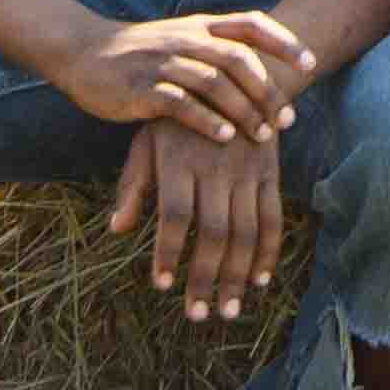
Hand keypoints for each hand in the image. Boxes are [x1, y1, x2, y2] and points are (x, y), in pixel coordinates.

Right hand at [59, 4, 314, 145]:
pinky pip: (180, 104)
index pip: (251, 24)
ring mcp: (163, 62)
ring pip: (214, 82)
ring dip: (243, 110)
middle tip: (288, 119)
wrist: (83, 53)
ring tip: (263, 136)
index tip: (310, 64)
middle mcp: (185, 39)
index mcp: (200, 26)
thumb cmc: (140, 54)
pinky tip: (225, 139)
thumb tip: (263, 70)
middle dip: (268, 90)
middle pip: (238, 58)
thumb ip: (216, 48)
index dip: (284, 41)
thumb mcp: (181, 39)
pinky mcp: (141, 88)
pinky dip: (206, 121)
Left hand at [109, 120, 284, 322]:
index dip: (168, 251)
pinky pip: (272, 218)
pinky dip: (268, 252)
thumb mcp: (147, 141)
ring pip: (246, 232)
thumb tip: (117, 228)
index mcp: (180, 160)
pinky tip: (258, 281)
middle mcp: (217, 168)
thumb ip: (134, 184)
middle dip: (206, 277)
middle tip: (198, 315)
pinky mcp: (270, 173)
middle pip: (214, 231)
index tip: (160, 284)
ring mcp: (248, 171)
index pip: (175, 214)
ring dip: (237, 276)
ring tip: (228, 311)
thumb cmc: (178, 116)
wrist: (235, 75)